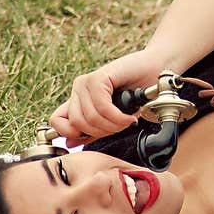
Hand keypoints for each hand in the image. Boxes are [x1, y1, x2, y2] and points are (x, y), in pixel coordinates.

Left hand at [49, 49, 165, 146]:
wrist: (156, 70)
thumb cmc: (137, 94)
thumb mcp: (110, 119)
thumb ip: (91, 131)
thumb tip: (69, 143)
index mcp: (78, 98)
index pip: (57, 121)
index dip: (73, 134)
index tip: (96, 135)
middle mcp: (78, 88)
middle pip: (76, 123)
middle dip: (102, 132)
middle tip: (120, 127)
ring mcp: (87, 82)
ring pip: (89, 118)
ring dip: (113, 126)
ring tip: (126, 121)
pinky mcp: (99, 77)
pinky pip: (102, 107)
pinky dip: (118, 118)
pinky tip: (129, 117)